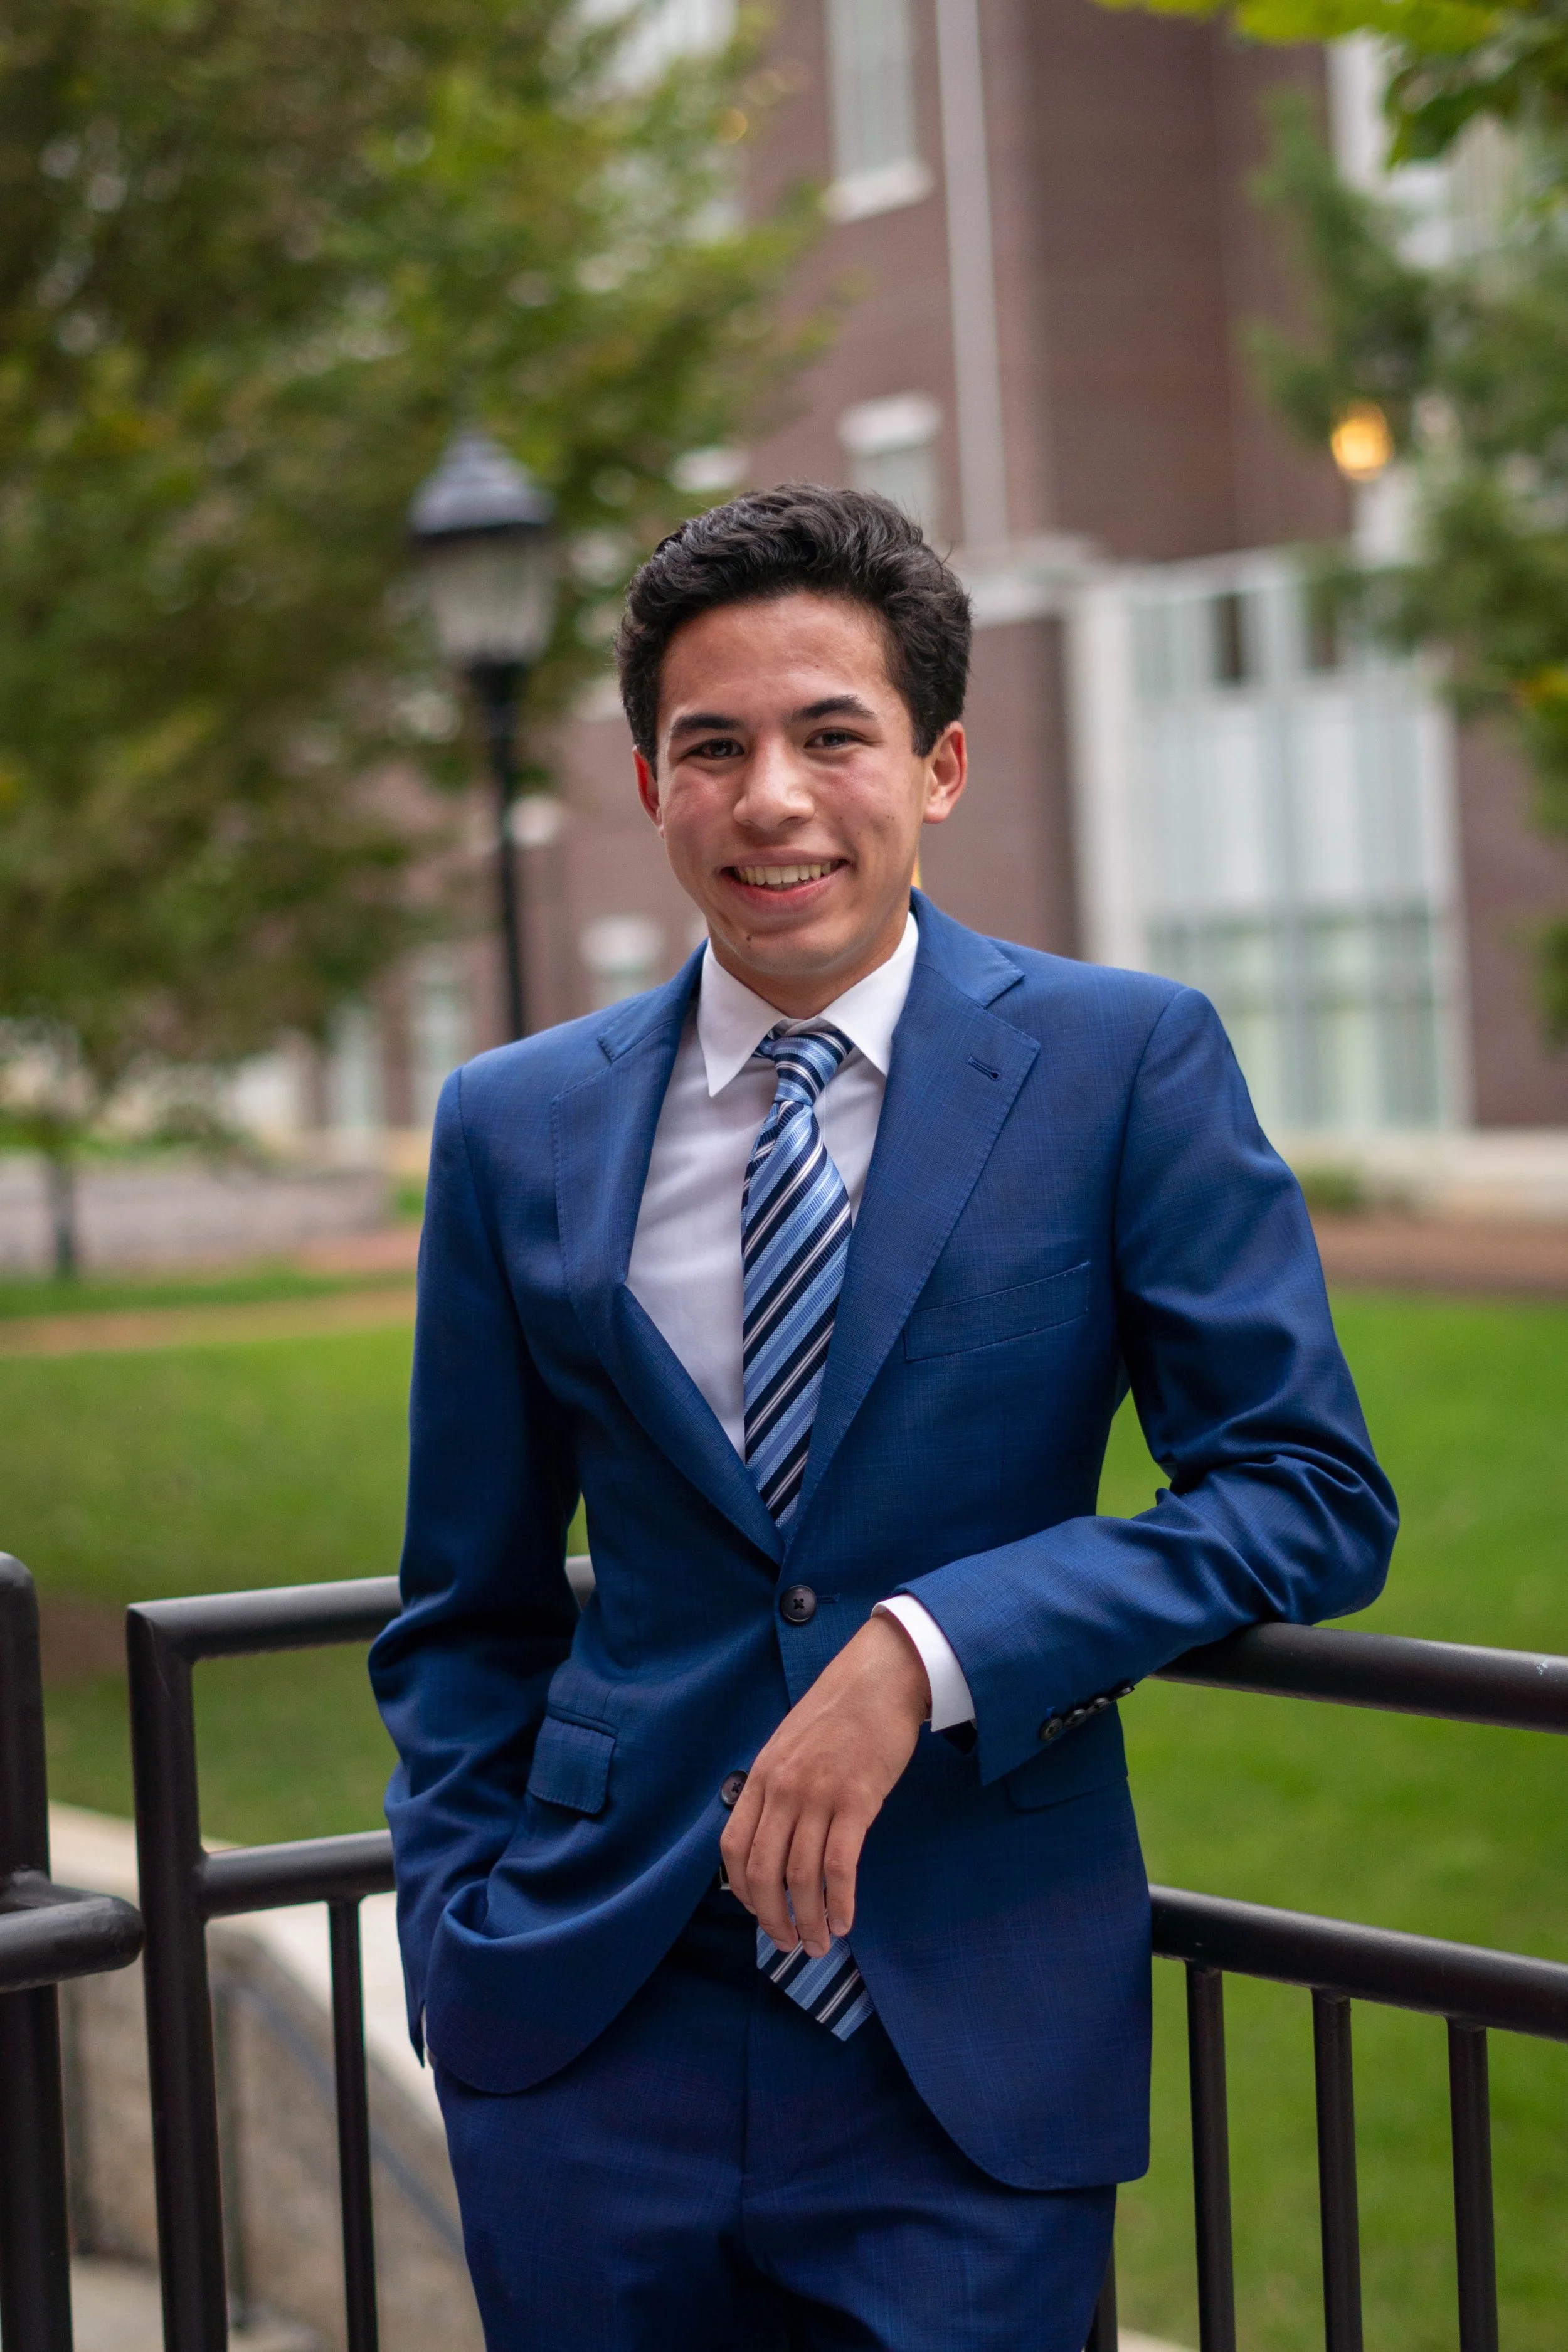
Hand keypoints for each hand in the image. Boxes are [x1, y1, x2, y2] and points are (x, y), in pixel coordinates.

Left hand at [720, 1612, 929, 1957]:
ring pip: (800, 1877)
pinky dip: (840, 1902)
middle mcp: (783, 1790)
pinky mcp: (857, 1801)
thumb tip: (775, 1837)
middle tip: (788, 1944)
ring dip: (808, 1920)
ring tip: (819, 1944)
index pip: (733, 1847)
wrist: (880, 1678)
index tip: (758, 1911)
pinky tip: (845, 1920)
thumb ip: (777, 1787)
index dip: (741, 1890)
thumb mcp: (790, 1745)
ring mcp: (819, 1795)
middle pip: (762, 1872)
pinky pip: (840, 1866)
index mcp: (762, 1776)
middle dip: (771, 1919)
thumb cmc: (839, 1712)